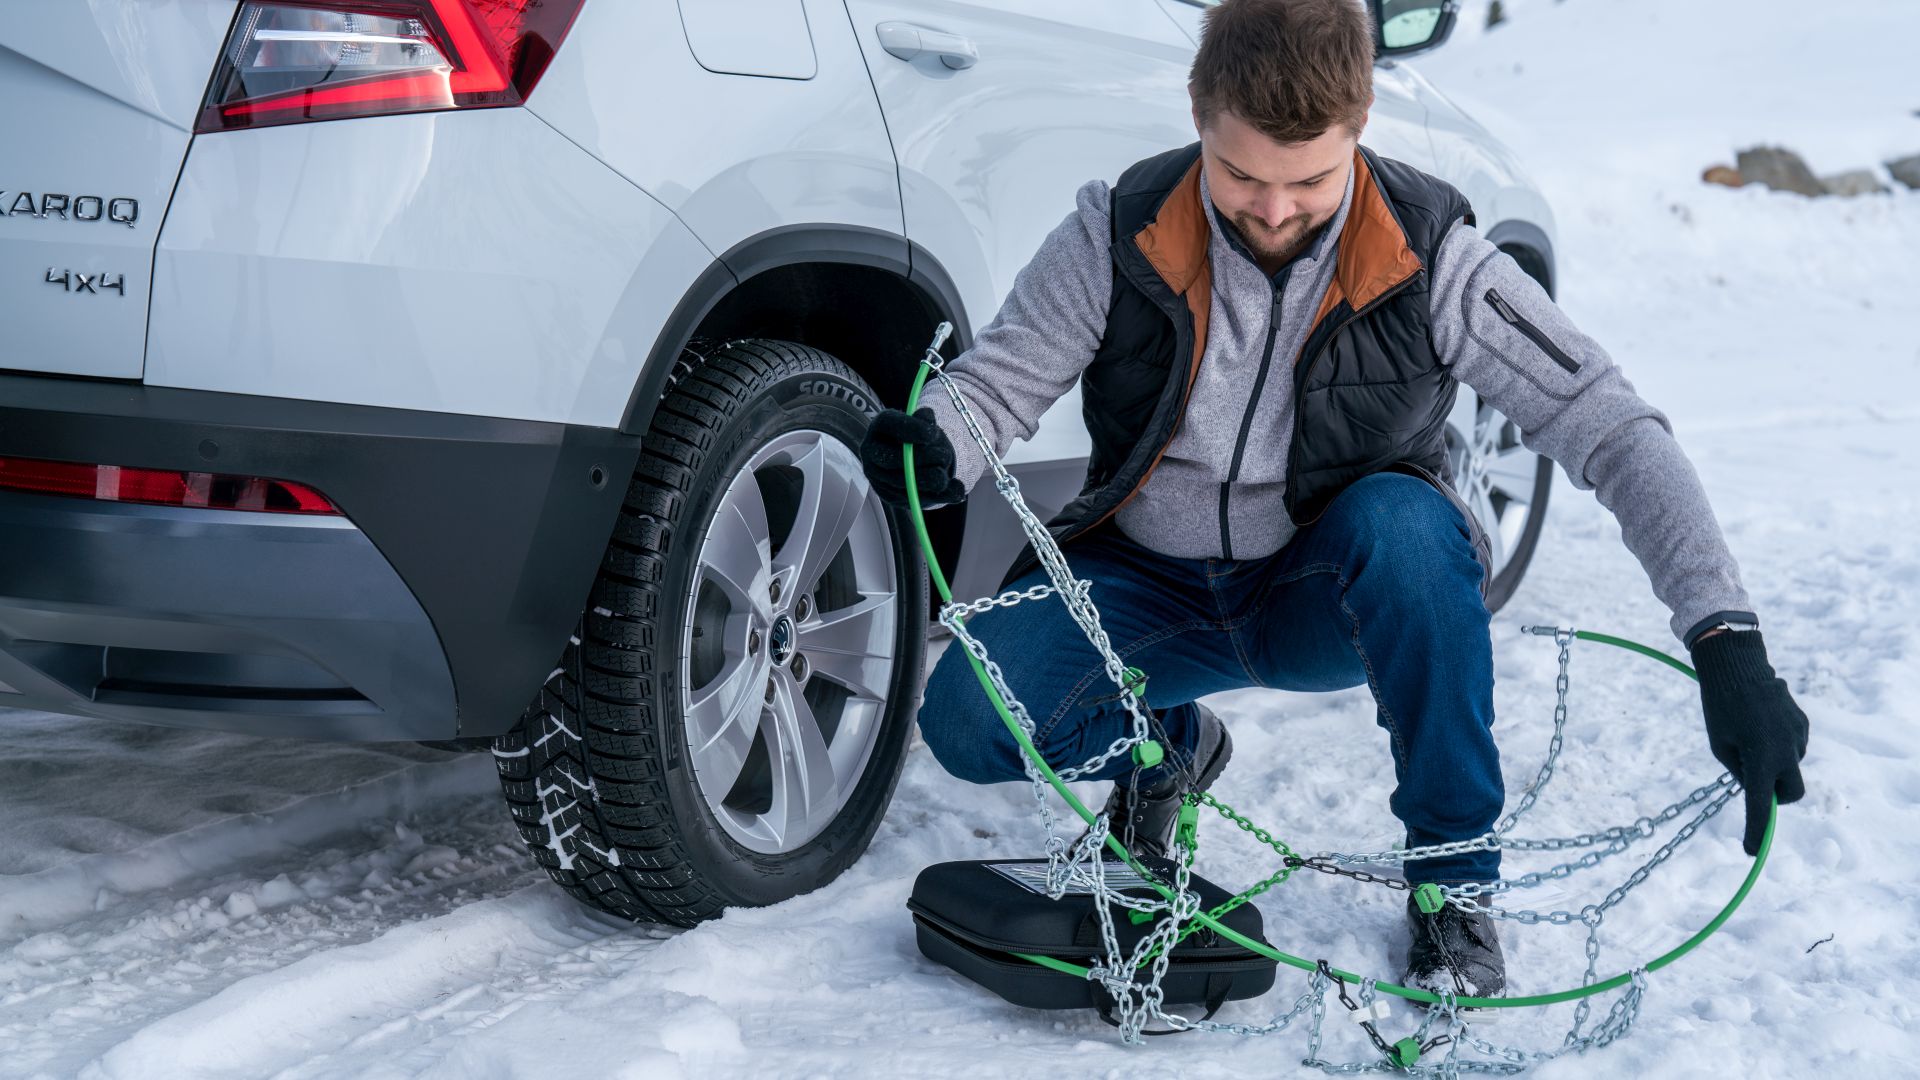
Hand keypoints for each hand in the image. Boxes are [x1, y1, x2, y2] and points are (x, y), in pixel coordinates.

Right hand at [858, 406, 965, 508]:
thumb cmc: (917, 438)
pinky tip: (954, 491)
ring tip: (946, 476)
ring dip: (927, 480)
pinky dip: (937, 497)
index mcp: (879, 427)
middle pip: (891, 459)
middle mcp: (872, 452)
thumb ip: (925, 421)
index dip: (911, 428)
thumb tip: (927, 416)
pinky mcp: (891, 496)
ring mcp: (878, 477)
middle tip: (944, 457)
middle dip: (920, 459)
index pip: (889, 423)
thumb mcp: (923, 425)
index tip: (932, 433)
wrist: (911, 459)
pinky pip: (913, 499)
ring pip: (901, 483)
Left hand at [1689, 629, 1809, 855]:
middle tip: (1753, 780)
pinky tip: (1761, 724)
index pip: (1760, 804)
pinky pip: (1791, 747)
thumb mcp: (1719, 744)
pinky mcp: (1803, 725)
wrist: (1739, 665)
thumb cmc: (1720, 706)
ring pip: (1790, 767)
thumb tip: (1757, 787)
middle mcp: (1787, 750)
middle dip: (1775, 796)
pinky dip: (1777, 747)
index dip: (1756, 829)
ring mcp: (1799, 737)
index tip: (1751, 850)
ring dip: (1773, 764)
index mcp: (1761, 758)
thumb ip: (1738, 770)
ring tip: (1748, 735)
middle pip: (1790, 793)